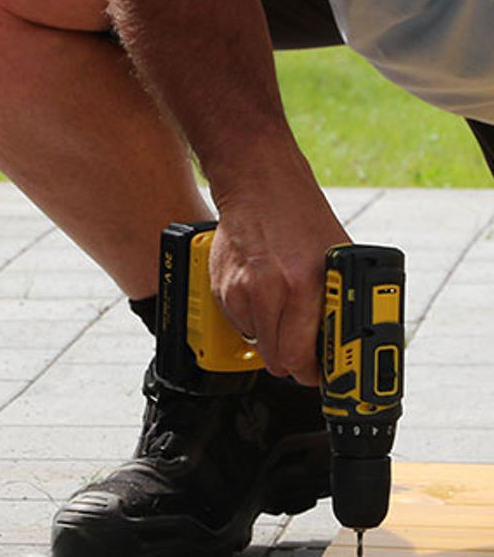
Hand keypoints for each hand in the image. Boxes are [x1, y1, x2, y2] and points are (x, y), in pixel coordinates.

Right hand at [209, 186, 347, 385]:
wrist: (260, 187)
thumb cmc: (301, 218)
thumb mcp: (335, 261)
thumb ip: (335, 304)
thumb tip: (342, 343)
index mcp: (301, 284)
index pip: (301, 357)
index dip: (314, 374)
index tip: (322, 374)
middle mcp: (266, 289)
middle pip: (277, 360)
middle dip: (294, 361)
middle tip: (306, 349)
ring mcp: (238, 289)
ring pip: (257, 344)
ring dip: (271, 338)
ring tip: (284, 310)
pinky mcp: (220, 287)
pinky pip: (239, 323)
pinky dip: (252, 319)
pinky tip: (264, 295)